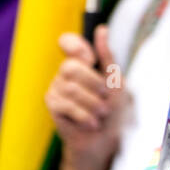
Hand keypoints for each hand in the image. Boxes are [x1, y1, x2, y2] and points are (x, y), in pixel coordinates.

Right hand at [45, 26, 126, 168]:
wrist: (104, 140)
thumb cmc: (112, 109)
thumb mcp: (116, 81)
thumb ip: (107, 56)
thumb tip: (101, 29)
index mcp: (81, 62)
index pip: (67, 42)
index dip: (75, 46)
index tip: (90, 58)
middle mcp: (66, 72)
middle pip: (71, 67)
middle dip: (94, 84)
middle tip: (105, 96)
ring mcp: (56, 87)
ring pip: (71, 88)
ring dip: (92, 104)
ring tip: (100, 113)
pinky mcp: (52, 106)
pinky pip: (65, 105)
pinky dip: (84, 115)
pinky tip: (91, 122)